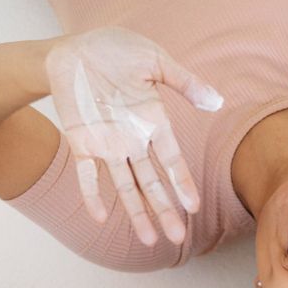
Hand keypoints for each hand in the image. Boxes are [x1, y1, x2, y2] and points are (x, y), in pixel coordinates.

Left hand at [45, 28, 222, 245]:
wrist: (72, 48)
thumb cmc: (115, 50)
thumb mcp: (154, 61)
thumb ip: (183, 81)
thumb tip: (215, 101)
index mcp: (153, 121)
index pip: (171, 159)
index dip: (181, 182)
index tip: (193, 207)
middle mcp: (133, 140)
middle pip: (151, 182)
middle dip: (165, 209)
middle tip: (178, 237)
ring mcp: (107, 144)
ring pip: (125, 186)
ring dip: (137, 212)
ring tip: (150, 240)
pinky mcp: (81, 142)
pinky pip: (86, 174)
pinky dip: (91, 195)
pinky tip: (100, 217)